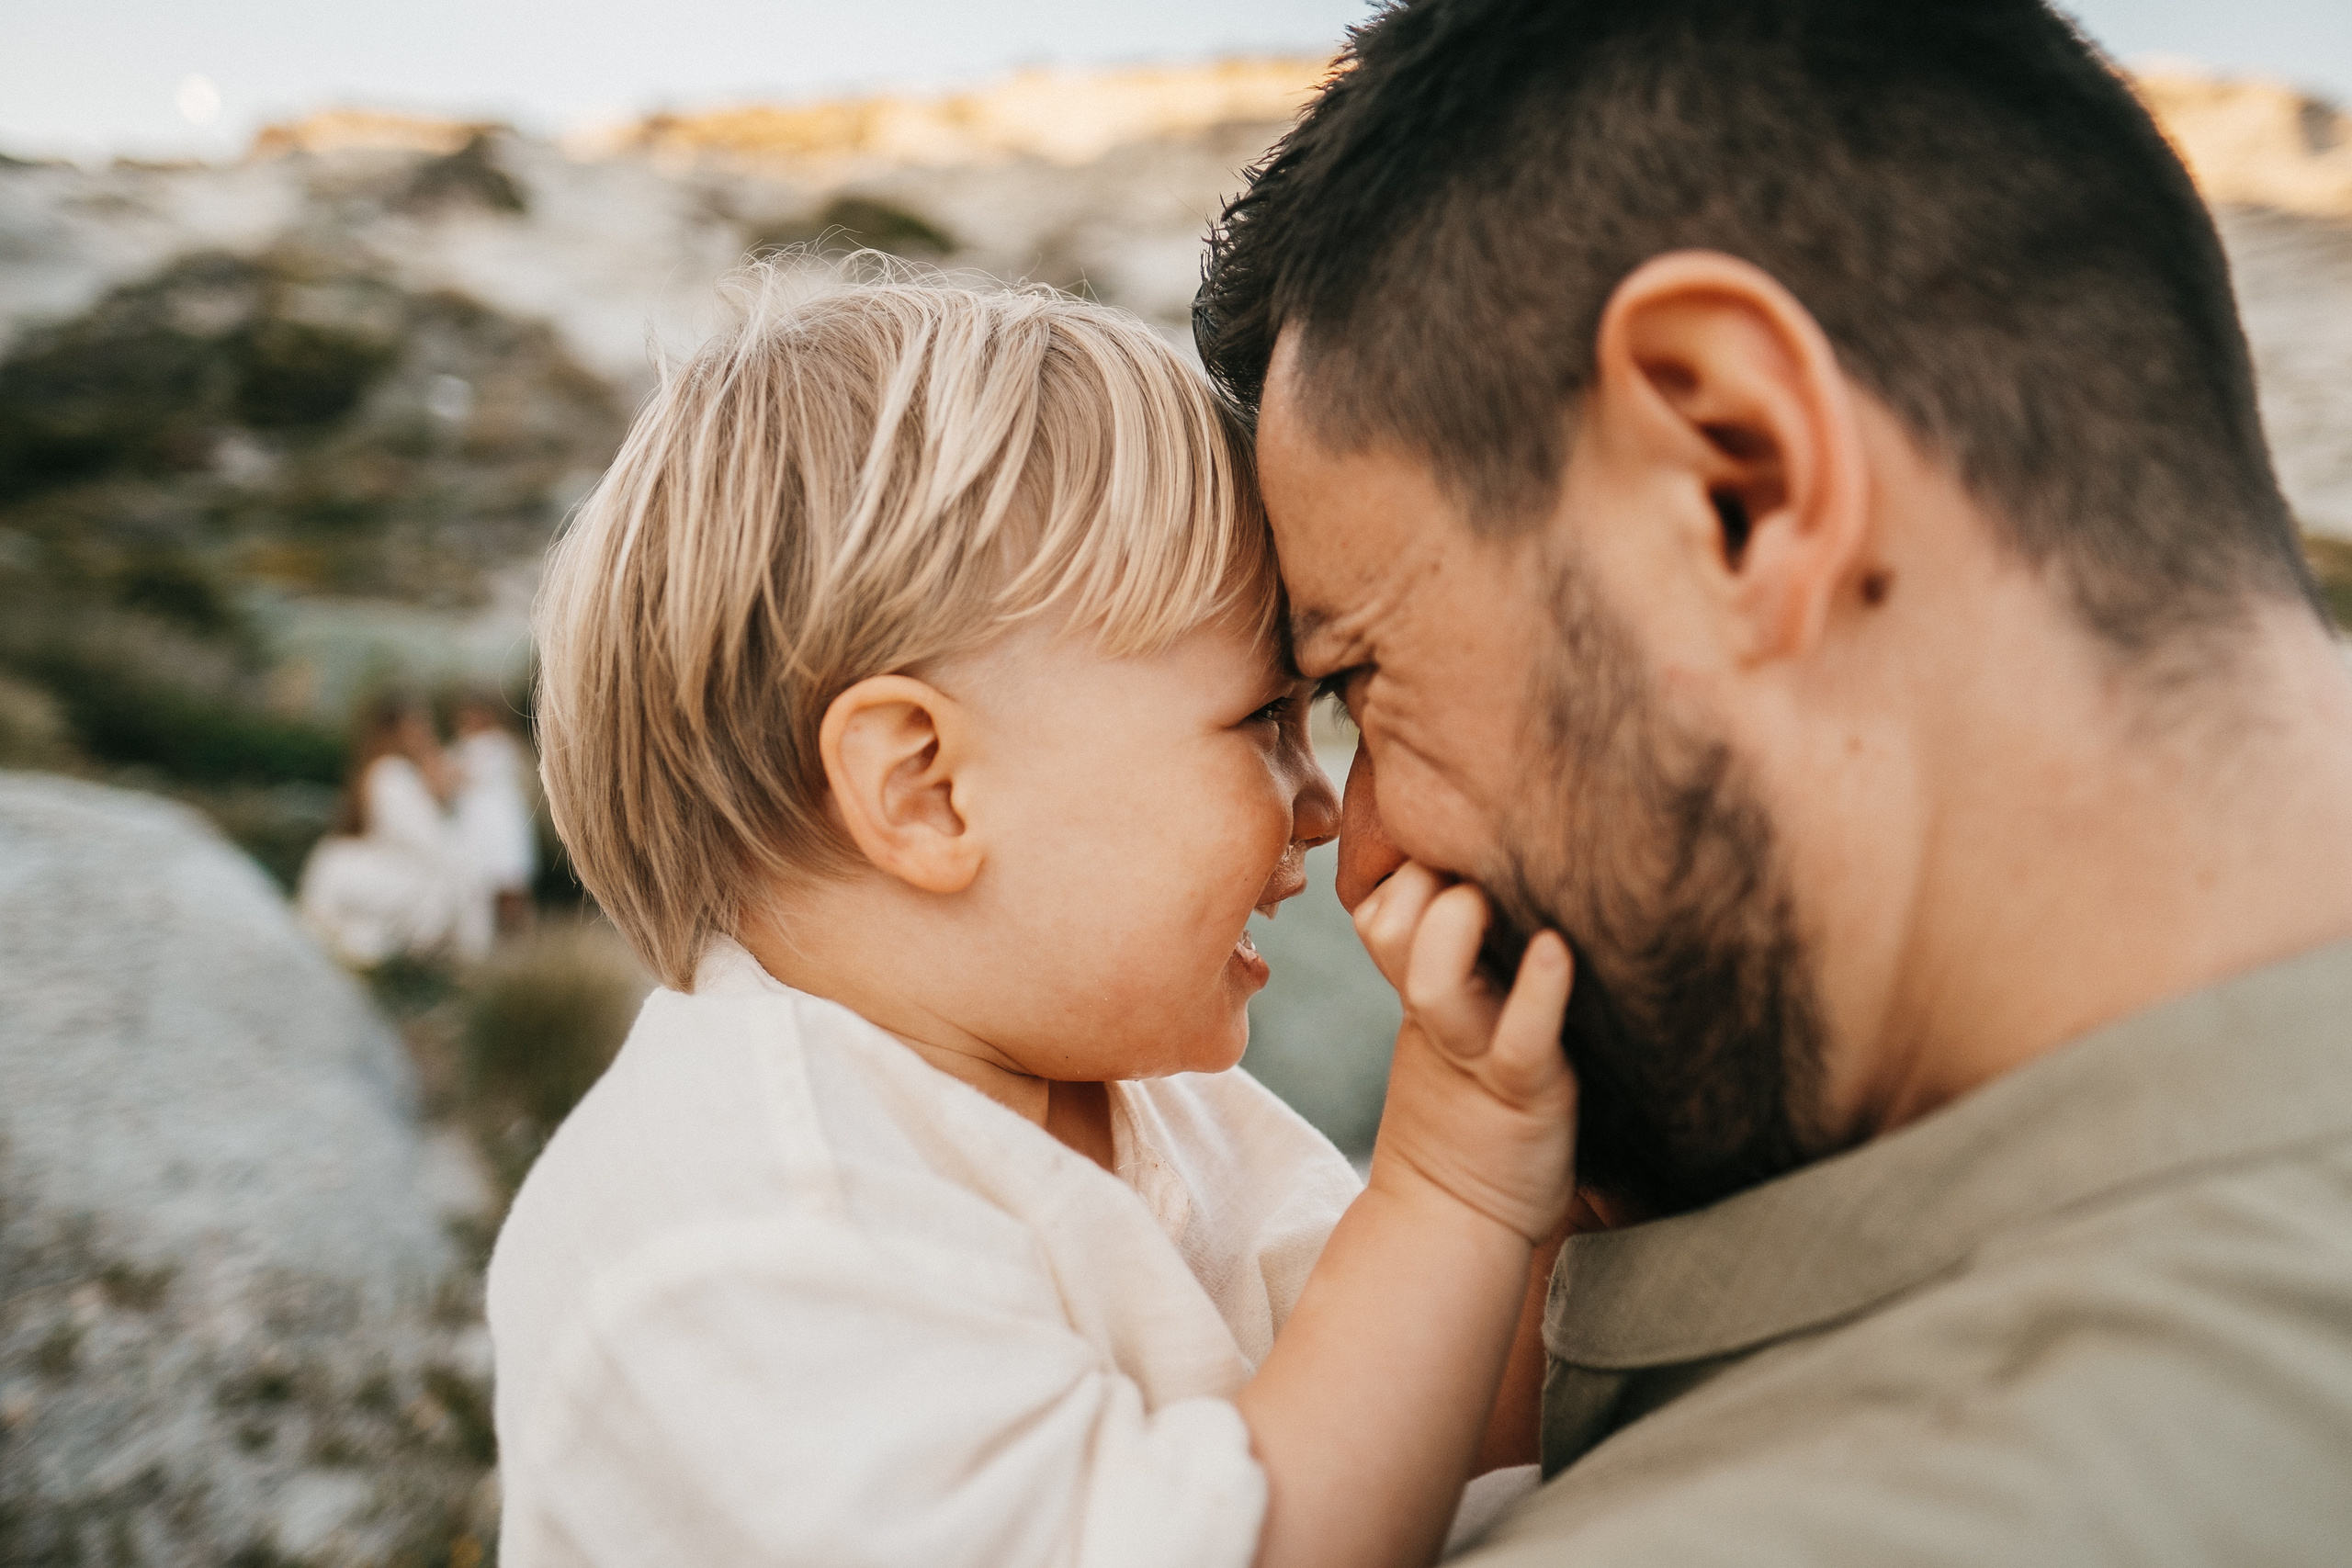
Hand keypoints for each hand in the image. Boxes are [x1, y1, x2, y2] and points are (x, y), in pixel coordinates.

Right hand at [1353, 863, 1579, 1244]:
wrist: (1454, 1222)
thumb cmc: (1468, 1120)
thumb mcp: (1447, 1033)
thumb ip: (1458, 971)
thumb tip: (1493, 895)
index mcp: (1419, 997)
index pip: (1381, 909)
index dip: (1407, 869)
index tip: (1455, 853)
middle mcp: (1437, 1018)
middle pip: (1390, 926)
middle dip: (1423, 877)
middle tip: (1471, 864)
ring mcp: (1473, 1055)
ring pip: (1435, 978)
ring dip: (1456, 923)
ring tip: (1489, 896)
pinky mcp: (1522, 1092)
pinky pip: (1520, 1036)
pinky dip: (1536, 990)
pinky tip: (1555, 950)